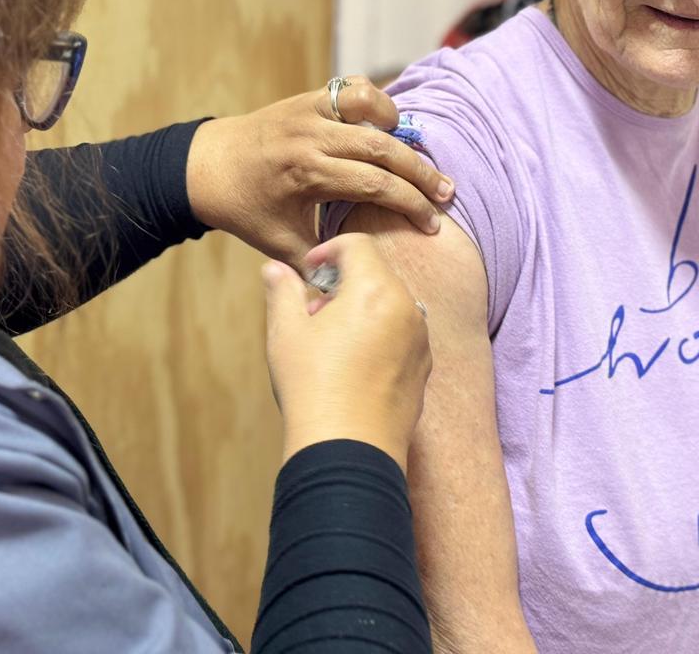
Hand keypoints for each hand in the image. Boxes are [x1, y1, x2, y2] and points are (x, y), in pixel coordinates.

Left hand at [187, 77, 453, 267]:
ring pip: (371, 109)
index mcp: (306, 174)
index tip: (431, 225)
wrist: (206, 167)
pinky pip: (351, 89)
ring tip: (421, 156)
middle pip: (383, 149)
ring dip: (401, 132)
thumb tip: (352, 294)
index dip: (410, 205)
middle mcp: (310, 137)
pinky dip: (375, 101)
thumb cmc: (245, 210)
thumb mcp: (279, 245)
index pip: (375, 185)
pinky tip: (388, 126)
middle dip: (421, 173)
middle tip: (447, 193)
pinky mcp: (307, 98)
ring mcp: (309, 111)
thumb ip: (318, 266)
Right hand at [261, 234, 431, 470]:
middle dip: (343, 282)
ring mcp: (420, 341)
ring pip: (391, 305)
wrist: (348, 452)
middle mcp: (407, 309)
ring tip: (329, 341)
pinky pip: (402, 336)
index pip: (358, 245)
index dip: (329, 250)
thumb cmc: (314, 388)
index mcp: (375, 290)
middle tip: (312, 311)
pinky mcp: (423, 370)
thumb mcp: (286, 333)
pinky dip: (379, 335)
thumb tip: (275, 269)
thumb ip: (283, 291)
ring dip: (361, 309)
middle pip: (377, 274)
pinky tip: (352, 365)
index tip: (308, 272)